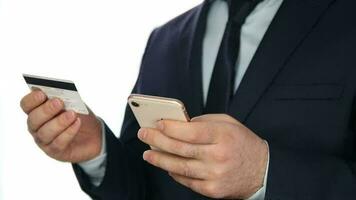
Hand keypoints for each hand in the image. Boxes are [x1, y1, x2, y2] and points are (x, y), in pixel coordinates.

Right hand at [20, 89, 101, 162]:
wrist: (94, 134)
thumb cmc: (79, 116)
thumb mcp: (74, 103)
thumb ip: (65, 97)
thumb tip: (60, 92)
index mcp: (37, 111)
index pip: (26, 105)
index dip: (32, 99)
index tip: (42, 93)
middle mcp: (36, 127)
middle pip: (33, 119)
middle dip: (46, 110)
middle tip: (59, 102)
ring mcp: (44, 141)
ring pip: (45, 133)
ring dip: (59, 122)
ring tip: (72, 114)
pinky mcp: (56, 152)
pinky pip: (58, 143)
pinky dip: (69, 132)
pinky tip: (77, 123)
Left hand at [137, 114, 267, 198]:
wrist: (262, 171)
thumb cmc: (242, 143)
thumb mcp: (228, 123)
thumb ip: (203, 121)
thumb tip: (177, 124)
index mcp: (223, 135)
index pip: (191, 131)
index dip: (170, 127)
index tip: (156, 123)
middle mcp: (218, 156)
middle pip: (180, 149)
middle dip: (158, 140)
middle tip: (144, 134)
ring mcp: (215, 175)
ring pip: (180, 167)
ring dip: (160, 159)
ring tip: (148, 153)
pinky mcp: (212, 190)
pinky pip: (186, 181)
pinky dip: (173, 172)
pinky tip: (165, 165)